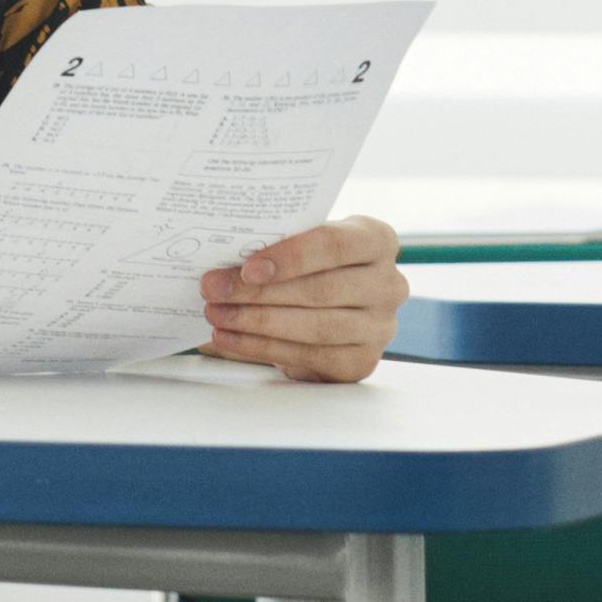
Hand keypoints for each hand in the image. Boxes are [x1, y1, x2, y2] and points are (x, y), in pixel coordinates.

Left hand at [200, 216, 401, 387]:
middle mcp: (388, 284)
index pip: (334, 244)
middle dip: (258, 293)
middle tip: (213, 290)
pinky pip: (308, 356)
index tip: (247, 268)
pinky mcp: (361, 362)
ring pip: (314, 327)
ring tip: (217, 315)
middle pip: (320, 290)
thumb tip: (220, 255)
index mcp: (377, 240)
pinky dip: (262, 348)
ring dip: (256, 323)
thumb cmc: (314, 265)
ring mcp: (380, 327)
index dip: (290, 256)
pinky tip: (230, 339)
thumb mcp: (305, 243)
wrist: (336, 305)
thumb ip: (277, 243)